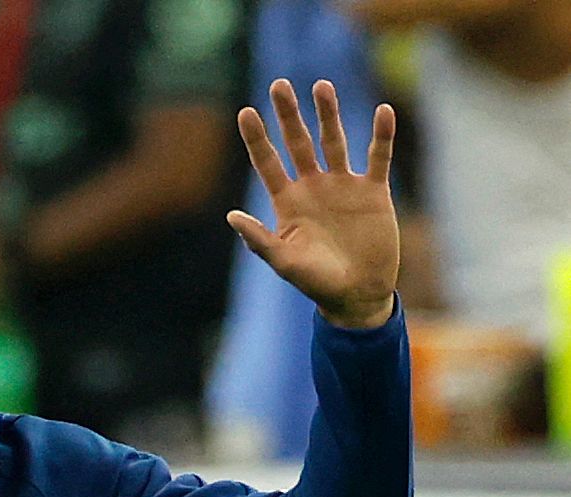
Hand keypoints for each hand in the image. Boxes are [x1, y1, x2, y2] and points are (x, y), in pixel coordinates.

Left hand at [229, 79, 399, 328]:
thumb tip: (231, 216)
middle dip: (288, 115)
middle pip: (298, 143)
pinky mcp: (374, 191)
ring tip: (321, 86)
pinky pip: (378, 156)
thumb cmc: (316, 282)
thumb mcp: (284, 262)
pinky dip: (381, 135)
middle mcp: (314, 188)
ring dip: (328, 114)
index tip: (245, 111)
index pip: (268, 163)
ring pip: (334, 141)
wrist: (357, 293)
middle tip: (279, 84)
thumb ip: (259, 239)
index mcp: (288, 203)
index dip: (257, 139)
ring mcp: (344, 186)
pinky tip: (382, 111)